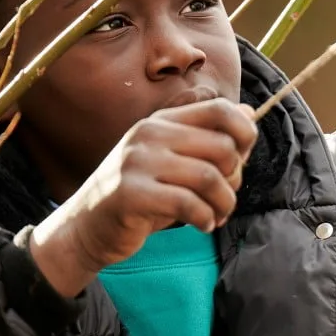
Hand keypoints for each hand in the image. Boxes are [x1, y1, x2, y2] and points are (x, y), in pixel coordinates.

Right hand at [28, 99, 256, 297]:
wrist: (87, 226)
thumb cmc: (141, 193)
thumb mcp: (173, 160)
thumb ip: (208, 137)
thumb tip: (249, 113)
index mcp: (162, 120)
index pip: (220, 109)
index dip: (244, 133)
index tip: (242, 159)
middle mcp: (149, 133)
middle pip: (222, 147)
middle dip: (235, 178)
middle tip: (224, 197)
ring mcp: (138, 161)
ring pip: (210, 177)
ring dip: (224, 203)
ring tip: (218, 215)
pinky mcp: (131, 193)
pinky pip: (188, 203)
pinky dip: (205, 218)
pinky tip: (203, 225)